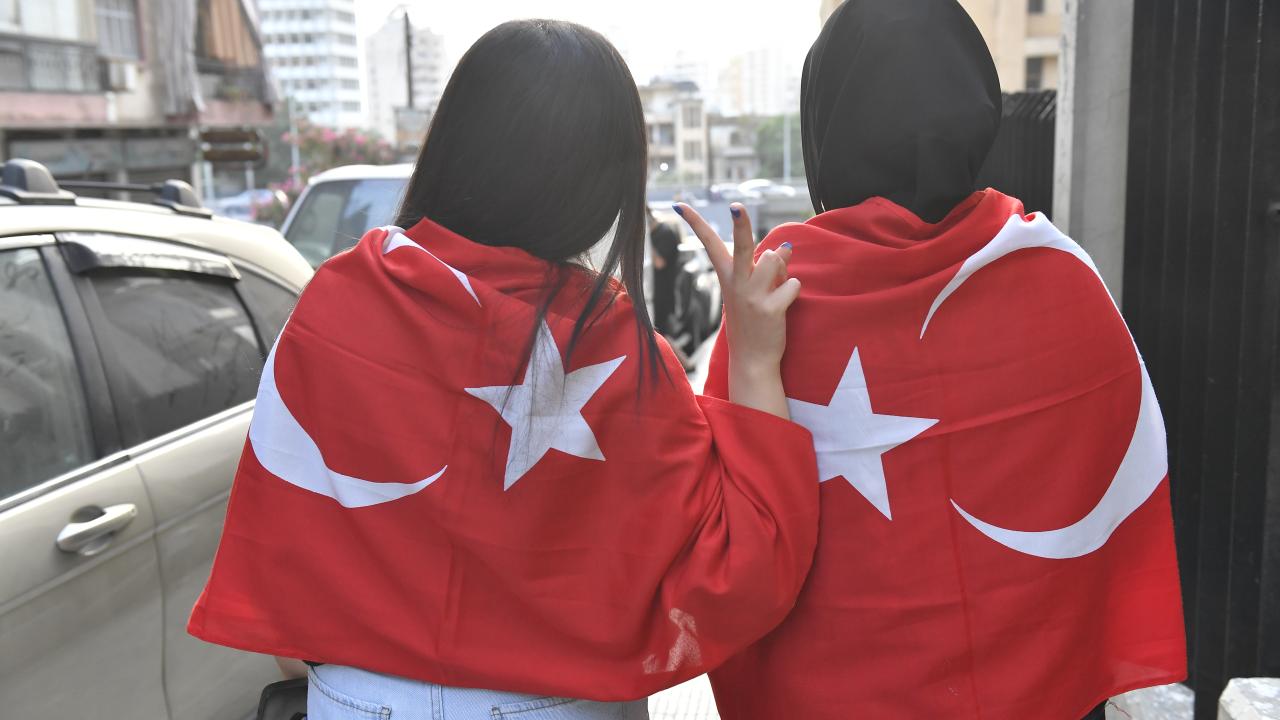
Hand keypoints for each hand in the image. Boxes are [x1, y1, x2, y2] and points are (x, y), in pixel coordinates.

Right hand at [674, 202, 799, 417]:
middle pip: (741, 245)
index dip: (695, 222)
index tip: (679, 204)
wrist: (752, 360)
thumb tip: (785, 247)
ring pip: (775, 260)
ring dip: (781, 269)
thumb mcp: (754, 291)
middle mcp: (736, 284)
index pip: (709, 244)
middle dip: (740, 224)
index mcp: (727, 277)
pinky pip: (792, 284)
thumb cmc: (753, 322)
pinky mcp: (770, 309)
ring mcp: (752, 297)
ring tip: (775, 289)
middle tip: (737, 206)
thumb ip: (768, 268)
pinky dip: (793, 290)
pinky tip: (783, 305)